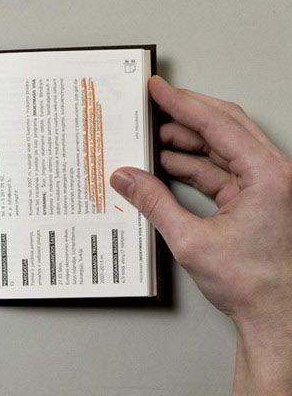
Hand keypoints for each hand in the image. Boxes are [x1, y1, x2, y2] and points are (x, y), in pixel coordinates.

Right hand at [111, 76, 291, 394]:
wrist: (277, 316)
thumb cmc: (254, 284)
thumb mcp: (192, 240)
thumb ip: (154, 203)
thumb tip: (127, 179)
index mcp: (267, 175)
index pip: (218, 123)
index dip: (182, 103)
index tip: (159, 89)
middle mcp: (273, 173)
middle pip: (224, 127)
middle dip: (184, 116)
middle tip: (153, 106)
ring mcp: (267, 185)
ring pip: (222, 148)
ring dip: (187, 144)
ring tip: (152, 141)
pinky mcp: (259, 198)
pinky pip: (222, 171)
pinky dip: (194, 167)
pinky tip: (168, 167)